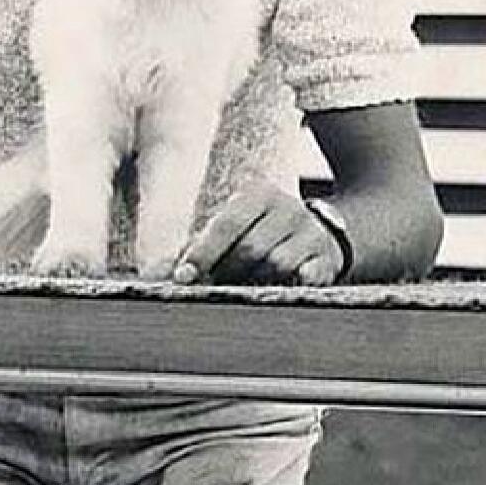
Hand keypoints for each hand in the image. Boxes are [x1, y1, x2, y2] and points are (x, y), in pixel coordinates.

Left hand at [173, 179, 344, 286]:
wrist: (322, 231)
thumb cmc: (263, 232)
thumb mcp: (236, 225)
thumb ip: (200, 246)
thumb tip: (158, 272)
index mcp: (259, 194)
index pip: (227, 224)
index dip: (203, 252)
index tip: (184, 277)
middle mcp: (288, 208)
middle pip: (250, 249)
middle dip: (227, 273)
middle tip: (215, 286)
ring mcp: (311, 233)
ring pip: (276, 267)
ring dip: (254, 283)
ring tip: (245, 287)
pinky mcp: (327, 259)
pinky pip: (305, 280)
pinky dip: (289, 287)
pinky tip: (278, 290)